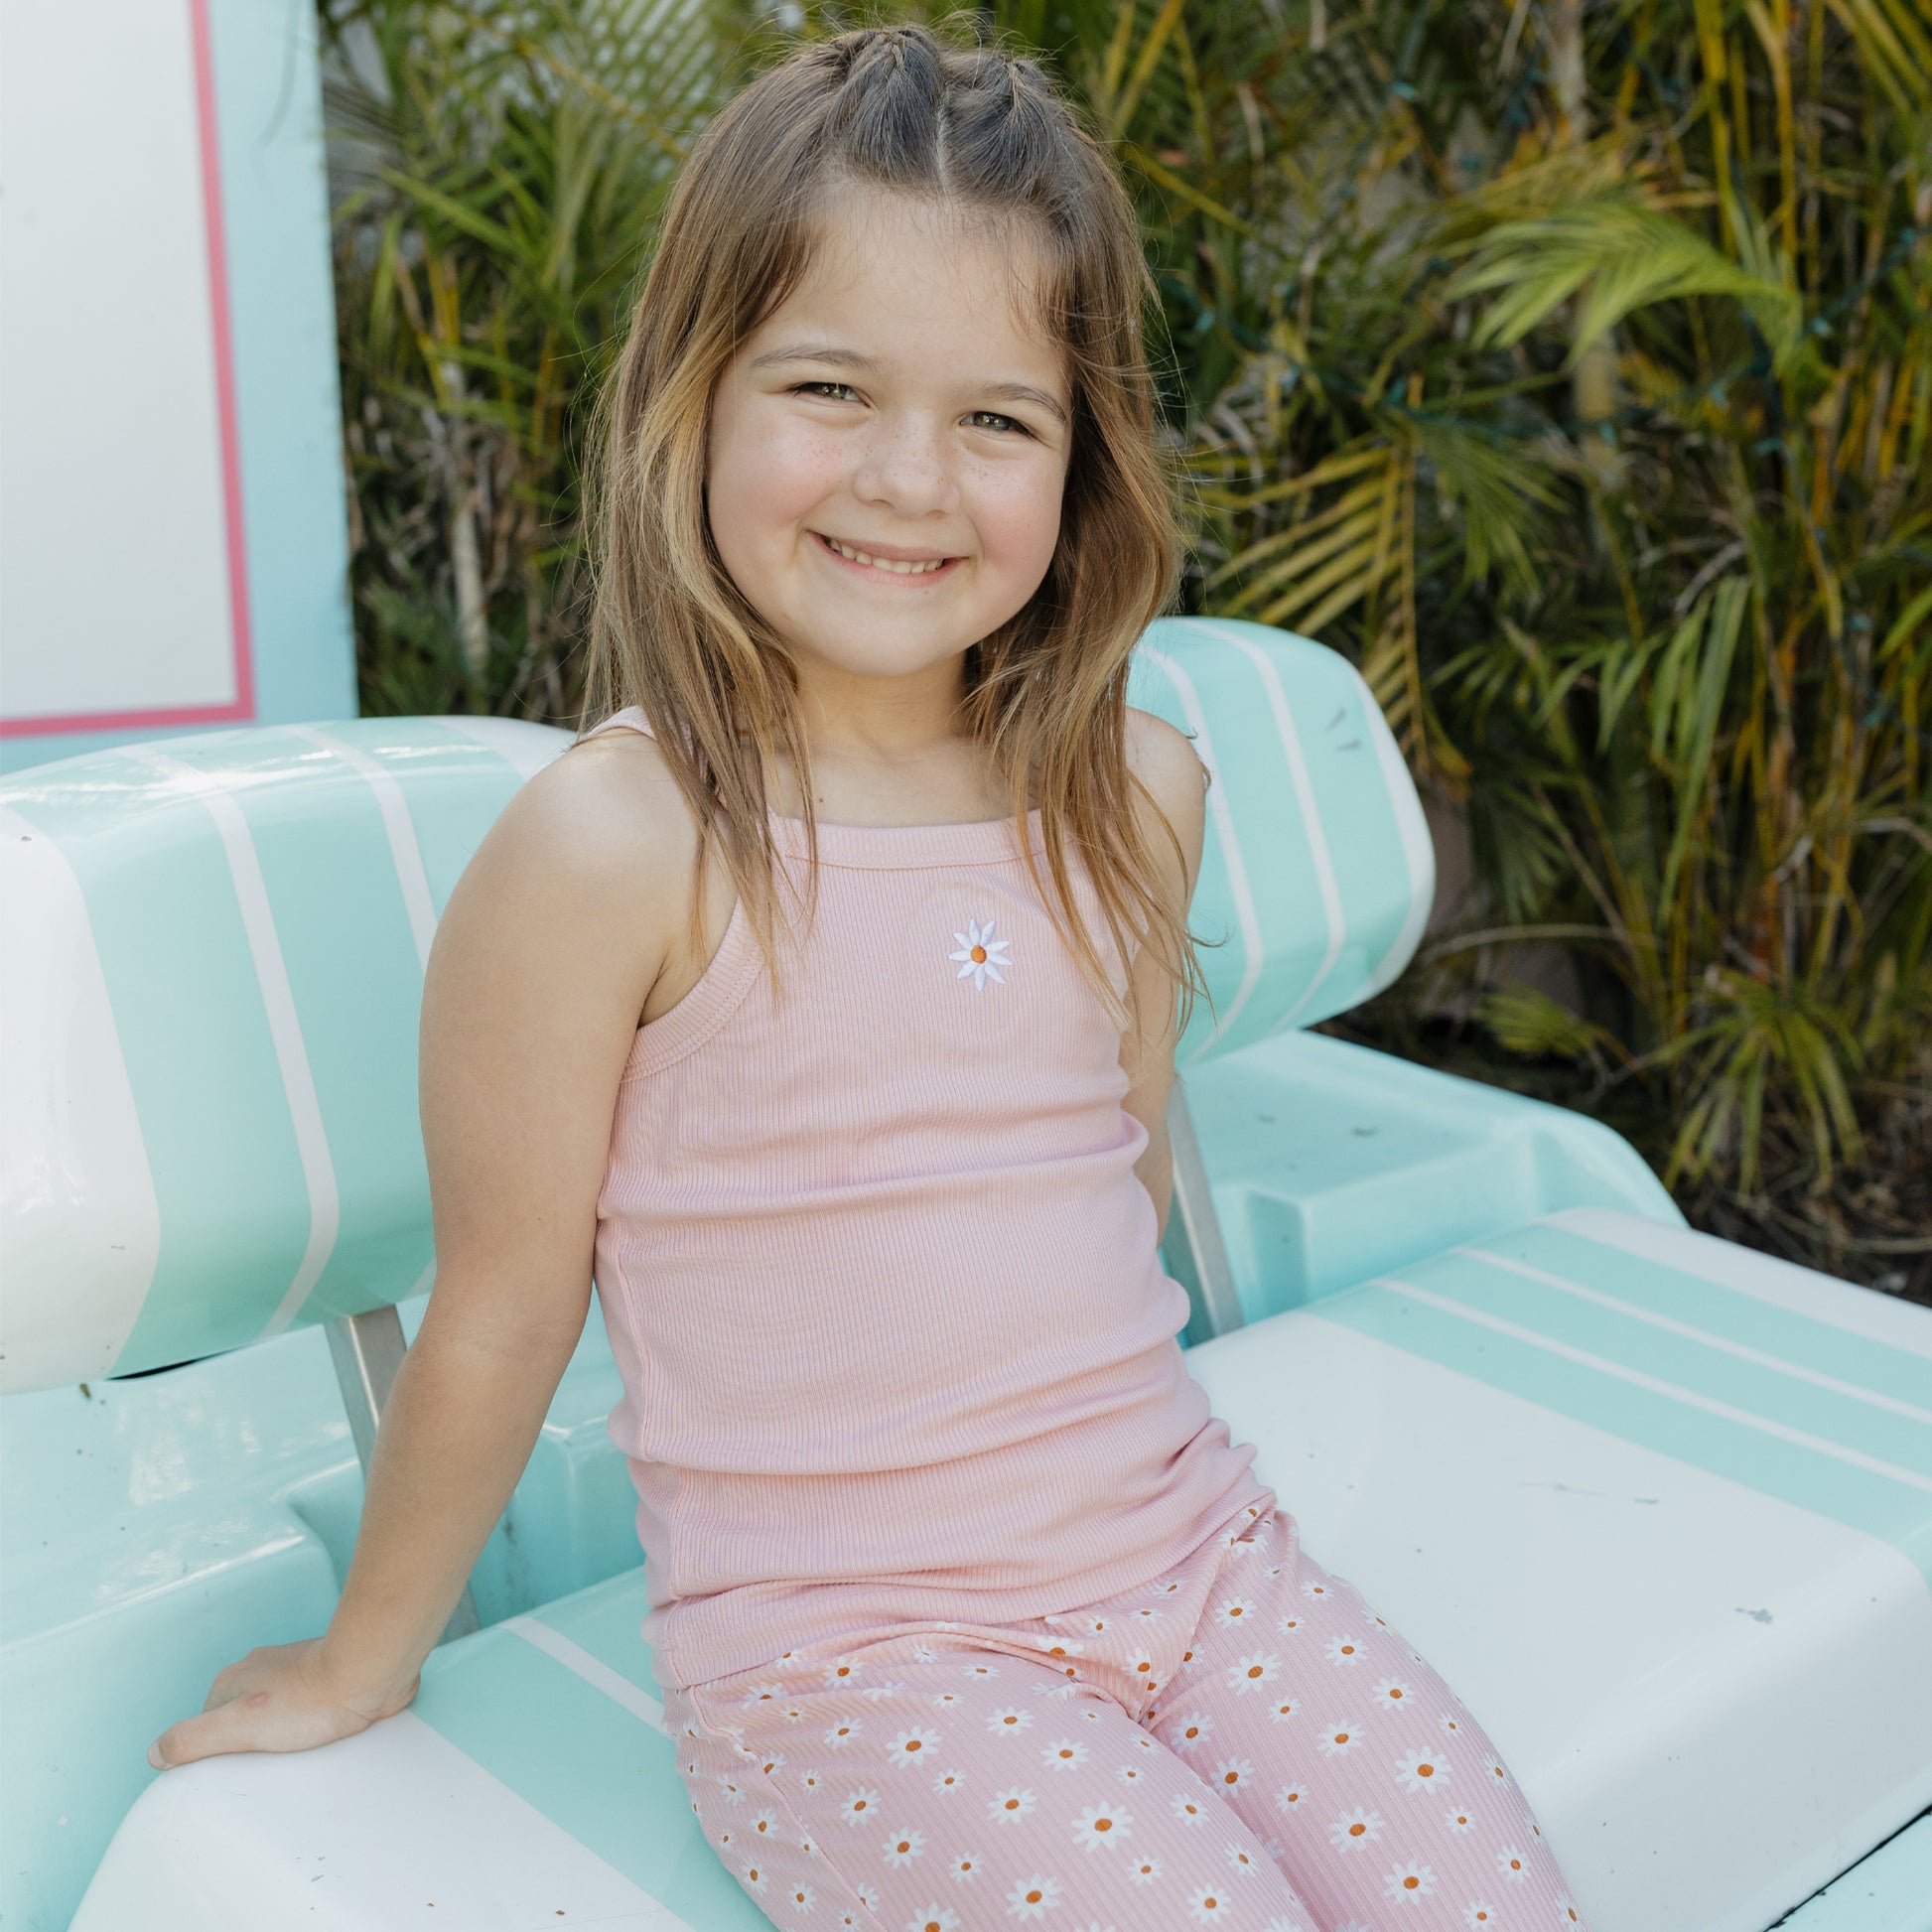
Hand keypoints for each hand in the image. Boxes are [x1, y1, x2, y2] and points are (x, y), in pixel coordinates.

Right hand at [146, 1637, 418, 1768]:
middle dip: (248, 1746)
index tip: (226, 1777)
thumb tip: (155, 1753)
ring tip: (291, 1758)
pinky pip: (307, 1710)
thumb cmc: (309, 1699)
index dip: (213, 1756)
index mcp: (233, 1680)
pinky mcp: (326, 1679)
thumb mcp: (238, 1725)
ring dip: (280, 1736)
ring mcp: (295, 1672)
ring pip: (275, 1715)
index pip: (205, 1728)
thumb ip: (193, 1739)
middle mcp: (261, 1670)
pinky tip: (317, 1741)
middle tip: (261, 1770)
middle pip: (240, 1720)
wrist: (371, 1672)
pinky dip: (308, 1727)